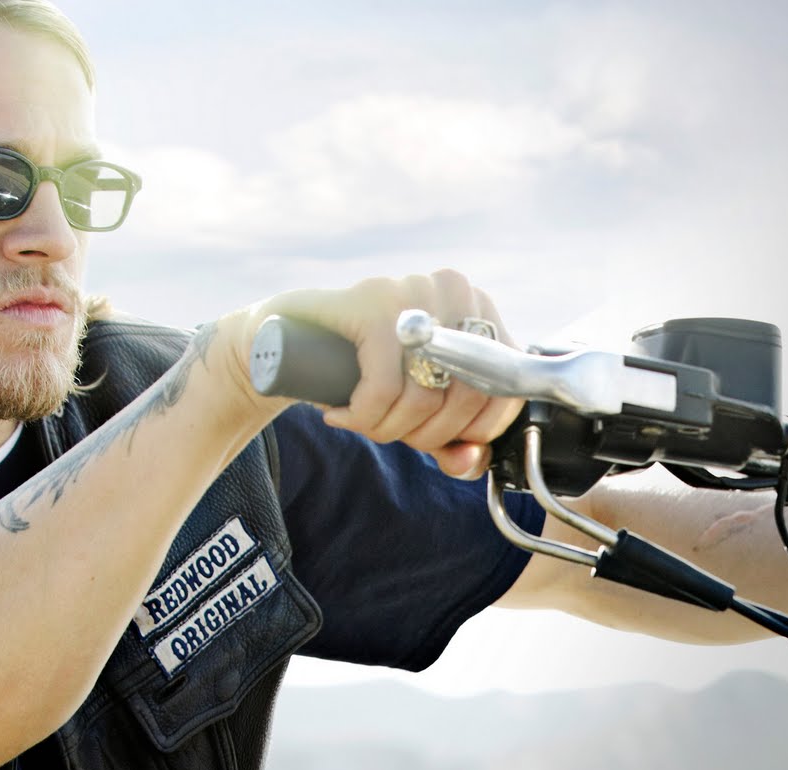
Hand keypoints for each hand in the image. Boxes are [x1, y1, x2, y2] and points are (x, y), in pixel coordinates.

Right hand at [249, 270, 524, 478]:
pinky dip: (364, 417)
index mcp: (478, 310)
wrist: (282, 340)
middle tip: (385, 432)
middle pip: (465, 398)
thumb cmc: (358, 373)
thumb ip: (453, 442)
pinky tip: (341, 415)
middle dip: (423, 437)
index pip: (505, 391)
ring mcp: (414, 291)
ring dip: (386, 430)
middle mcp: (454, 290)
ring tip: (359, 421)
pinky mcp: (373, 302)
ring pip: (424, 398)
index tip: (430, 440)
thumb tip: (472, 461)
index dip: (470, 434)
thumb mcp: (414, 413)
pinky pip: (385, 387)